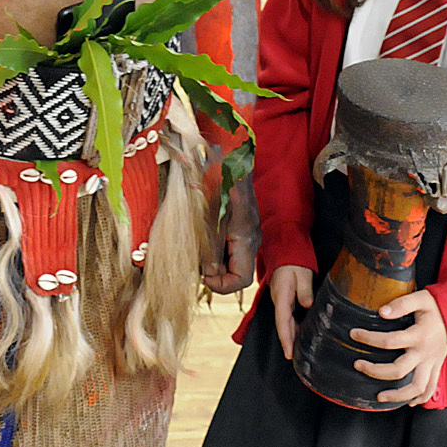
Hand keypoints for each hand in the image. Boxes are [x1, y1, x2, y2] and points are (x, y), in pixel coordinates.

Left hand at [201, 172, 260, 294]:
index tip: (204, 277)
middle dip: (215, 274)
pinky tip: (202, 241)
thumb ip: (210, 248)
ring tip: (197, 255)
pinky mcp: (239, 225)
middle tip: (196, 267)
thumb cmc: (221, 185)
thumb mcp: (211, 219)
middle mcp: (250, 240)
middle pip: (236, 272)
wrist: (229, 160)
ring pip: (231, 260)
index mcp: (247, 241)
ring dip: (213, 262)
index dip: (222, 285)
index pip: (241, 280)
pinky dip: (215, 250)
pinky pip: (229, 247)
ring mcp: (245, 233)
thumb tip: (207, 272)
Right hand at [269, 265, 312, 360]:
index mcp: (282, 295)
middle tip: (296, 360)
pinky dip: (295, 329)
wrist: (286, 254)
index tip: (288, 353)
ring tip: (301, 353)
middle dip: (289, 343)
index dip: (286, 338)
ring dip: (292, 338)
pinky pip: (289, 319)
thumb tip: (308, 305)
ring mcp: (282, 303)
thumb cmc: (294, 263)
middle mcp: (279, 302)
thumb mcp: (302, 274)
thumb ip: (305, 290)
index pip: (282, 321)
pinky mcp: (286, 302)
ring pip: (286, 324)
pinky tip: (303, 336)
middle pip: (283, 326)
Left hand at [351, 288, 446, 405]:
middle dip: (376, 371)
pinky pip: (429, 389)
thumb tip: (382, 312)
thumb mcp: (419, 298)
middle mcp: (425, 353)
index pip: (389, 341)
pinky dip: (419, 398)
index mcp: (418, 335)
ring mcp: (432, 364)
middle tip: (358, 365)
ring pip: (416, 388)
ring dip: (397, 395)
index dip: (369, 339)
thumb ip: (401, 304)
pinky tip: (406, 402)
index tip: (354, 335)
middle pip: (399, 371)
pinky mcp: (436, 368)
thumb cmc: (436, 306)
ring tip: (379, 396)